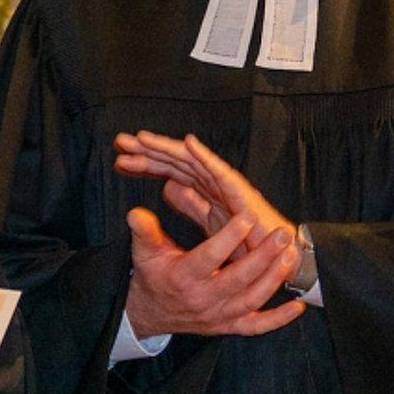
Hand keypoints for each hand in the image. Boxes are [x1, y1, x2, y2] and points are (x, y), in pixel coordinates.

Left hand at [115, 131, 292, 257]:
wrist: (275, 255)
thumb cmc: (247, 238)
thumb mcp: (208, 220)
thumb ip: (189, 202)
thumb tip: (166, 188)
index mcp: (202, 189)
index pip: (168, 172)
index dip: (144, 165)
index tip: (118, 161)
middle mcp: (212, 182)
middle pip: (174, 162)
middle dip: (148, 151)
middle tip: (120, 142)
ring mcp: (226, 185)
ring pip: (191, 161)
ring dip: (169, 148)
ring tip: (144, 139)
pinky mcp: (241, 193)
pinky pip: (220, 172)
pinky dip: (205, 156)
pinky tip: (189, 144)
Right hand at [124, 207, 303, 339]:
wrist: (150, 314)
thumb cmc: (153, 276)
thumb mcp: (144, 252)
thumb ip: (144, 232)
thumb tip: (135, 213)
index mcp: (183, 278)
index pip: (208, 258)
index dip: (228, 238)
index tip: (246, 217)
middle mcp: (202, 300)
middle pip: (237, 280)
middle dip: (262, 257)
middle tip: (281, 235)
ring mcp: (218, 316)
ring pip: (251, 301)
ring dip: (274, 279)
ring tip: (290, 255)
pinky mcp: (228, 327)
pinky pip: (256, 327)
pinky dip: (278, 320)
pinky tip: (298, 306)